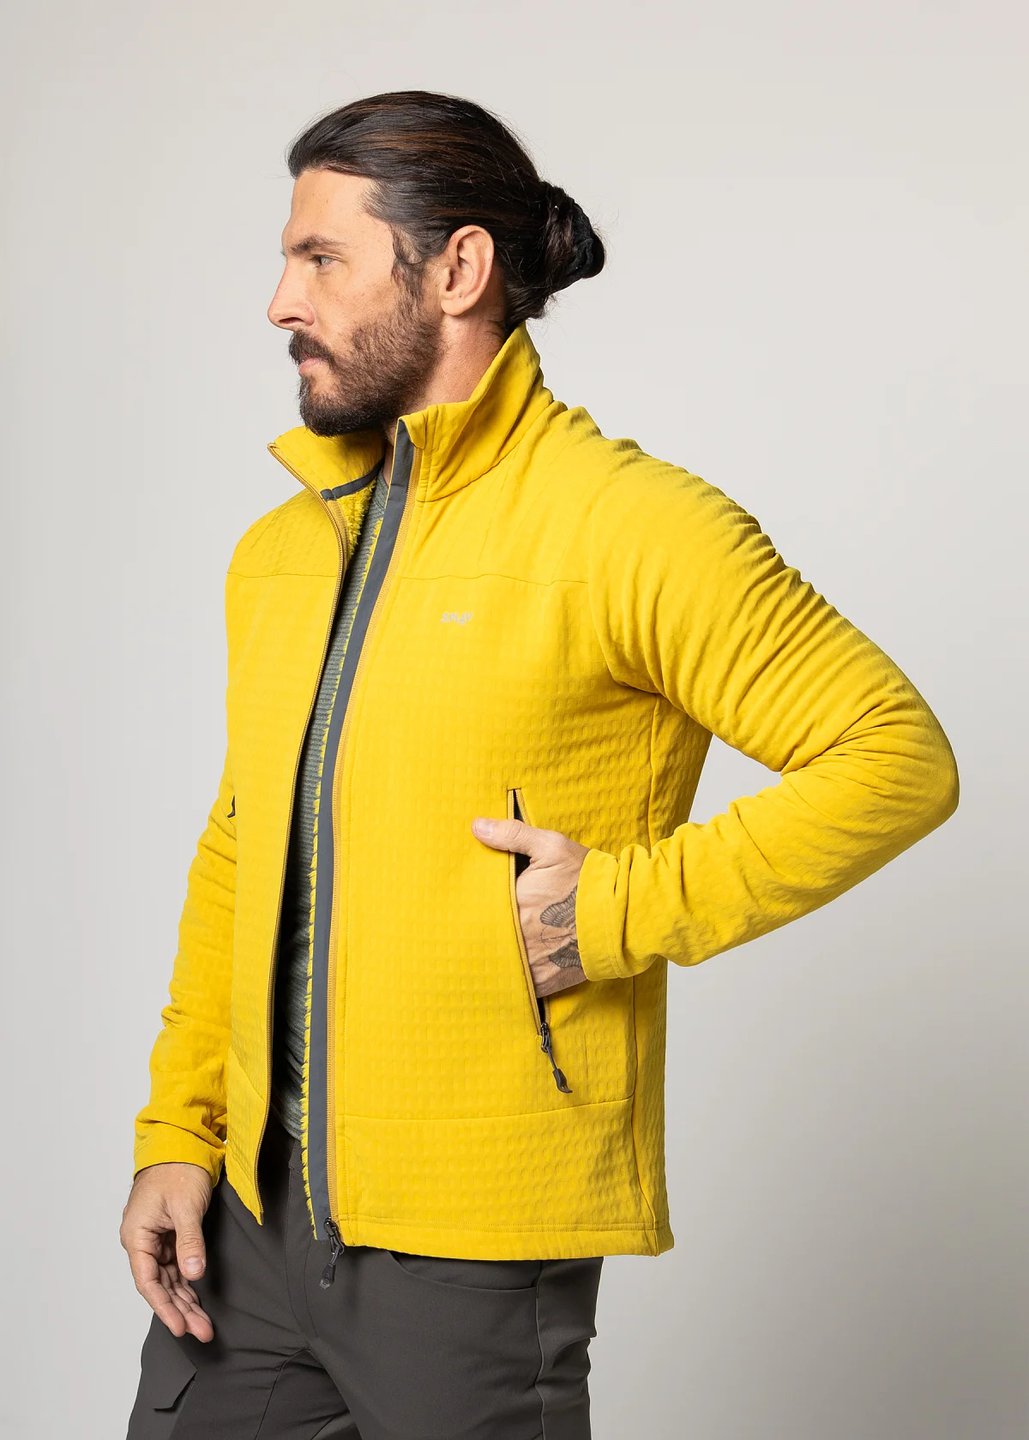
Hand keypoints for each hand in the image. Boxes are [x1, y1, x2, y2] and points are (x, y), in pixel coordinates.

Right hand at [120, 1162, 214, 1340]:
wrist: (182, 1143)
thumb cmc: (177, 1169)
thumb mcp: (185, 1206)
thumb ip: (189, 1242)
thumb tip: (193, 1275)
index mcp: (137, 1236)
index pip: (148, 1282)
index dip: (164, 1307)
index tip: (180, 1327)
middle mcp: (142, 1242)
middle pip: (160, 1286)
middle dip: (180, 1311)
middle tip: (202, 1332)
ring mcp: (156, 1240)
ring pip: (169, 1280)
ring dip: (185, 1302)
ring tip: (203, 1325)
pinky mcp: (170, 1236)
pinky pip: (177, 1267)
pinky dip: (188, 1284)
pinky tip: (197, 1301)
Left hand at [471, 813, 590, 997]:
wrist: (625, 918)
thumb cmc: (588, 880)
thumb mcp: (552, 847)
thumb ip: (512, 835)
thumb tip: (477, 826)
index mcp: (513, 904)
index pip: (475, 907)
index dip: (471, 904)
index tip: (464, 902)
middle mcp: (517, 937)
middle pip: (482, 937)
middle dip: (477, 931)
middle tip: (467, 926)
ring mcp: (530, 964)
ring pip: (496, 963)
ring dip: (492, 956)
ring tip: (482, 948)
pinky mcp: (544, 983)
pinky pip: (517, 985)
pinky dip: (511, 978)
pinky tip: (507, 968)